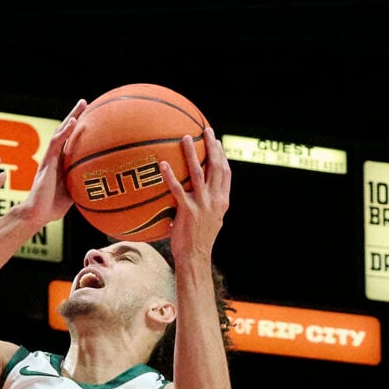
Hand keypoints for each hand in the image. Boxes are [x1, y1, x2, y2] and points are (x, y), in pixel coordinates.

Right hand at [22, 99, 88, 227]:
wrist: (37, 214)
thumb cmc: (53, 208)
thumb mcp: (75, 193)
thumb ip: (83, 184)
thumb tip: (104, 184)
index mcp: (61, 164)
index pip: (70, 142)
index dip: (79, 130)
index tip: (91, 117)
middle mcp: (55, 158)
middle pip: (65, 132)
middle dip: (74, 116)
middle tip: (85, 102)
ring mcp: (50, 159)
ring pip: (60, 133)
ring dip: (71, 118)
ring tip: (81, 105)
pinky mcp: (46, 163)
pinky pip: (55, 144)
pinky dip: (64, 132)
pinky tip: (73, 123)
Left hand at [165, 129, 230, 272]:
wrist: (195, 258)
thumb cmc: (198, 242)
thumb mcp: (210, 221)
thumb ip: (207, 206)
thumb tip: (197, 196)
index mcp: (222, 201)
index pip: (226, 173)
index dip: (222, 156)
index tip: (217, 142)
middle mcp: (215, 200)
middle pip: (217, 167)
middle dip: (213, 146)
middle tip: (206, 131)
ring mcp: (202, 204)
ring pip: (198, 173)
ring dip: (191, 154)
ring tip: (185, 138)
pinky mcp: (188, 211)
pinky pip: (177, 189)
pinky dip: (170, 176)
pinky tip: (162, 165)